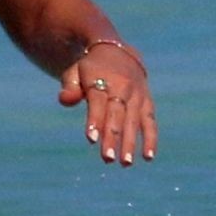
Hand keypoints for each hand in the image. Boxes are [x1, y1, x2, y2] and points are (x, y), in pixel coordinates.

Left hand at [57, 43, 155, 165]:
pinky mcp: (147, 102)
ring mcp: (137, 95)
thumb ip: (69, 87)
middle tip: (108, 158)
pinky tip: (148, 157)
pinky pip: (150, 121)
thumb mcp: (75, 72)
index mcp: (102, 79)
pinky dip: (151, 138)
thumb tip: (64, 100)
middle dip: (113, 137)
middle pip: (117, 114)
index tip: (91, 139)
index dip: (95, 120)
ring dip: (131, 142)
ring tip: (126, 163)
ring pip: (134, 120)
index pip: (98, 102)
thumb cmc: (90, 69)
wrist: (118, 53)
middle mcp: (122, 87)